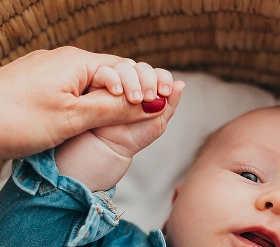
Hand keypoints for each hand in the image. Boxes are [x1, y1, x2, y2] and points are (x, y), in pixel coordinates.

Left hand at [0, 47, 173, 166]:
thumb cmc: (11, 117)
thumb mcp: (73, 117)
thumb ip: (115, 110)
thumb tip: (156, 103)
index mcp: (78, 63)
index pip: (129, 72)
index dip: (150, 90)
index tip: (165, 110)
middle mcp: (66, 66)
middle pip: (116, 79)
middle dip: (140, 97)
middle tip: (161, 117)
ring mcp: (51, 82)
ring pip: (97, 93)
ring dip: (118, 108)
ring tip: (136, 127)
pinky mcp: (38, 100)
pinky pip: (78, 103)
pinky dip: (95, 115)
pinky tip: (99, 131)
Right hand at [54, 62, 184, 190]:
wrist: (112, 146)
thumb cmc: (136, 135)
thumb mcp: (159, 120)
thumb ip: (170, 103)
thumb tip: (181, 83)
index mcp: (150, 87)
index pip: (159, 74)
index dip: (163, 79)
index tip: (164, 91)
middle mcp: (134, 80)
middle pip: (143, 68)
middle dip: (148, 79)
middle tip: (149, 97)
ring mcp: (116, 79)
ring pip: (125, 67)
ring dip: (132, 80)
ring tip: (134, 99)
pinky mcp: (98, 82)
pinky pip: (105, 72)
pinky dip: (112, 78)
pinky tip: (117, 92)